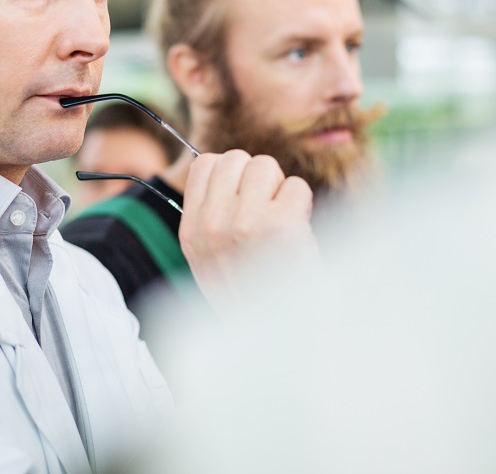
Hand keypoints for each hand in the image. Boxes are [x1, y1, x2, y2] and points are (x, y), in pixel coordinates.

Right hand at [179, 150, 317, 306]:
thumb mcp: (210, 260)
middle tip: (266, 211)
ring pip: (265, 166)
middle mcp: (213, 224)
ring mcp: (246, 222)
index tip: (243, 197)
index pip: (204, 164)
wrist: (284, 336)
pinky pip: (296, 186)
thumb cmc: (253, 296)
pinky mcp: (281, 224)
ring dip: (280, 189)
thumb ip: (210, 217)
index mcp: (192, 232)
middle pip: (235, 158)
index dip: (229, 173)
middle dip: (256, 178)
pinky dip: (303, 205)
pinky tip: (298, 232)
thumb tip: (225, 169)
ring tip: (282, 221)